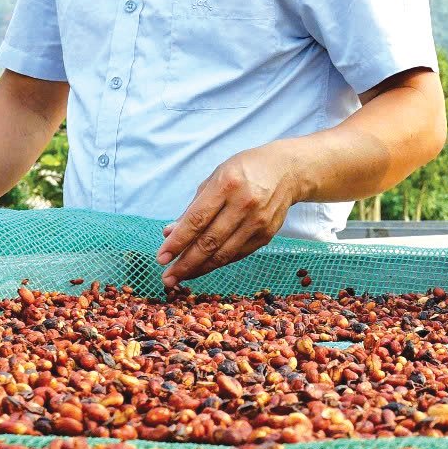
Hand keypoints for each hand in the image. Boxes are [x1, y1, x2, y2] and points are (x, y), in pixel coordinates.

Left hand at [158, 145, 302, 288]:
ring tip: (181, 277)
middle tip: (167, 277)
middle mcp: (244, 204)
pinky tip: (203, 267)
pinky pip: (237, 254)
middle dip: (185, 263)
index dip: (177, 242)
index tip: (161, 257)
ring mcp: (258, 222)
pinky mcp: (266, 235)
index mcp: (227, 184)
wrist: (286, 171)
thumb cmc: (244, 171)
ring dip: (199, 268)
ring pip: (223, 253)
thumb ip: (193, 208)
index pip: (197, 220)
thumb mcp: (215, 179)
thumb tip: (169, 234)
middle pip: (209, 242)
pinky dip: (218, 262)